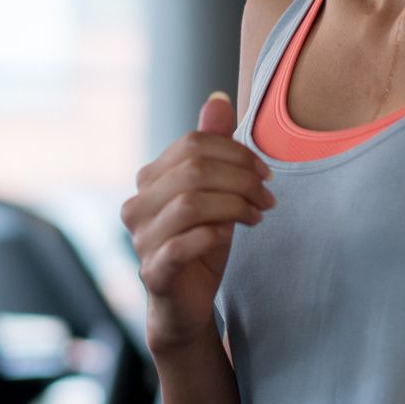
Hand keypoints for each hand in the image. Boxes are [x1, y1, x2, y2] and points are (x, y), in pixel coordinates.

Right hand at [121, 93, 274, 352]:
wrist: (187, 303)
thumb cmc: (201, 242)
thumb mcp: (214, 192)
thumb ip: (214, 148)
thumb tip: (218, 99)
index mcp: (150, 178)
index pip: (193, 144)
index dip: (236, 152)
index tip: (265, 173)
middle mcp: (136, 204)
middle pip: (193, 170)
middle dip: (241, 179)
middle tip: (268, 197)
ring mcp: (140, 239)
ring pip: (190, 204)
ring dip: (234, 206)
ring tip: (257, 216)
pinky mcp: (153, 271)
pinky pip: (182, 244)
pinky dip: (213, 235)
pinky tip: (231, 236)